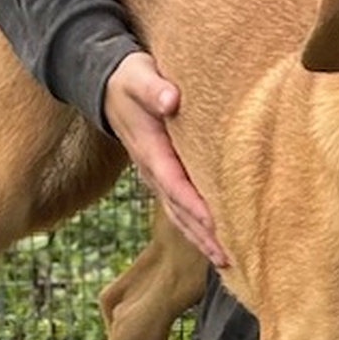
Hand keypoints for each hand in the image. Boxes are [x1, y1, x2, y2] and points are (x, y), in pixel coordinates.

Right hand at [104, 51, 227, 266]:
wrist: (108, 87)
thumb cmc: (130, 79)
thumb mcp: (139, 76)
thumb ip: (154, 89)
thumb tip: (171, 100)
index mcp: (150, 150)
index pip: (174, 183)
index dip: (193, 204)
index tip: (214, 223)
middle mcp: (152, 171)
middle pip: (179, 211)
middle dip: (203, 235)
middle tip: (230, 258)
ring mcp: (156, 179)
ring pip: (180, 216)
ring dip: (202, 240)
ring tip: (228, 263)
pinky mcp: (164, 179)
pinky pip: (180, 210)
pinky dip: (197, 231)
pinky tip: (215, 246)